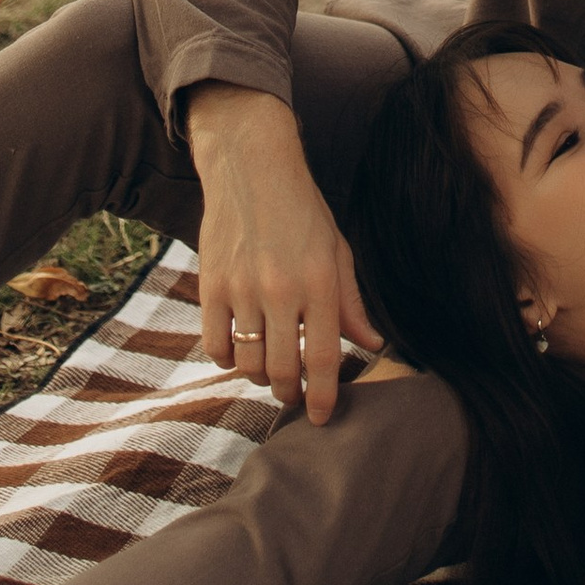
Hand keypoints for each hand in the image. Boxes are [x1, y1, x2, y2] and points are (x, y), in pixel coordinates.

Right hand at [187, 82, 380, 418]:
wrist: (252, 166)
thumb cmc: (303, 210)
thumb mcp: (337, 251)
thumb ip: (351, 304)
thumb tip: (373, 345)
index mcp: (320, 283)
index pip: (326, 359)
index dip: (326, 398)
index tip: (325, 418)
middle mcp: (281, 290)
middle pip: (284, 371)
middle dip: (291, 395)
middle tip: (295, 396)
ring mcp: (242, 289)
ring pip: (249, 364)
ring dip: (260, 378)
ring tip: (270, 371)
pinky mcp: (211, 285)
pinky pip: (216, 345)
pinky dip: (228, 359)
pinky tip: (241, 351)